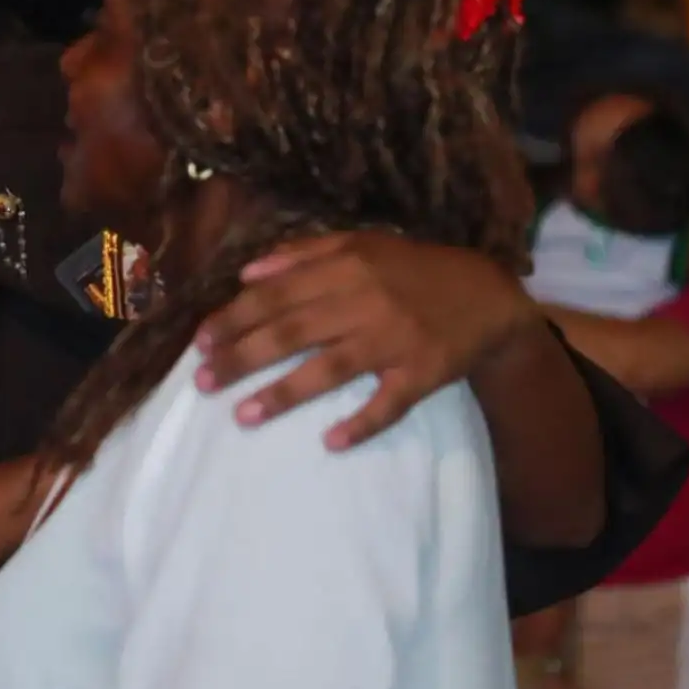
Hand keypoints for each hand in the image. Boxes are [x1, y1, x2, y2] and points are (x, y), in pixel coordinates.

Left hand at [194, 232, 539, 448]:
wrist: (489, 294)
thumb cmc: (413, 270)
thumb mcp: (360, 245)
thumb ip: (302, 255)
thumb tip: (247, 273)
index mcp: (345, 268)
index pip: (275, 295)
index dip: (234, 318)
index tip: (199, 342)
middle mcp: (364, 301)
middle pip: (291, 332)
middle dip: (242, 358)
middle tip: (203, 383)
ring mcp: (394, 340)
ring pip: (329, 369)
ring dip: (283, 394)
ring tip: (242, 417)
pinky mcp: (423, 372)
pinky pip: (388, 403)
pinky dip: (362, 423)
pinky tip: (331, 443)